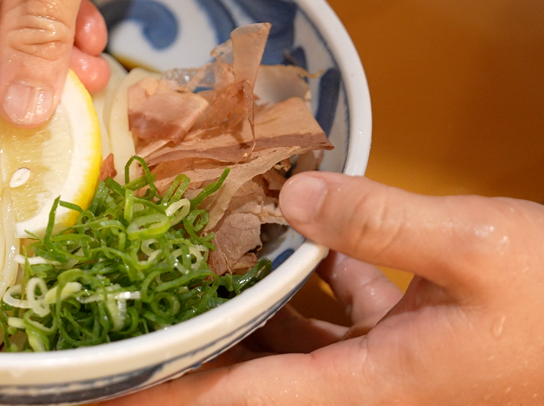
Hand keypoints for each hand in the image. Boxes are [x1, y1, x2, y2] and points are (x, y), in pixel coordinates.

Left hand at [110, 172, 543, 405]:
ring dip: (241, 298)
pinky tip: (286, 224)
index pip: (235, 401)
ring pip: (285, 336)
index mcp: (365, 386)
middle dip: (188, 337)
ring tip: (186, 252)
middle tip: (127, 299)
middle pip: (247, 370)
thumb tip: (297, 194)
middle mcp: (361, 384)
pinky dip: (304, 273)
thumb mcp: (477, 250)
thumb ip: (380, 221)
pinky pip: (331, 307)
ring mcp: (381, 362)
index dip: (162, 393)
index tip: (102, 378)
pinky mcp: (402, 333)